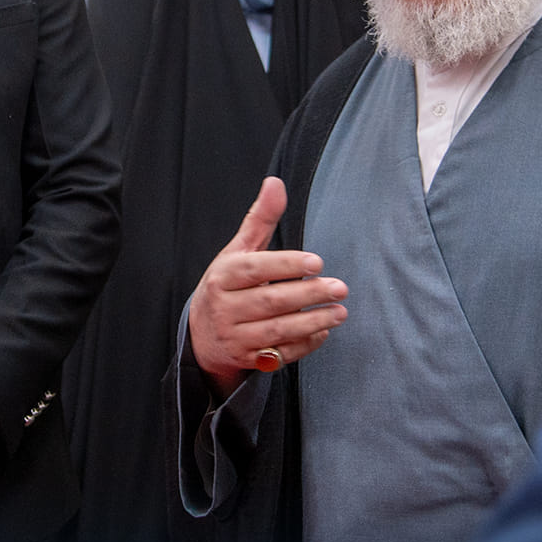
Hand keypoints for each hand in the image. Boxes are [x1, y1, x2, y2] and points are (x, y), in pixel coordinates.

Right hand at [188, 177, 347, 397]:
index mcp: (222, 277)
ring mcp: (235, 336)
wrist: (202, 335)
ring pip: (277, 331)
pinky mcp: (248, 359)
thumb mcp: (238, 252)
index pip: (254, 269)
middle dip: (308, 295)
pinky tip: (324, 332)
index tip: (316, 262)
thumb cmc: (228, 285)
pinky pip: (280, 354)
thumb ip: (259, 219)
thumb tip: (275, 182)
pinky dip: (305, 345)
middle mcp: (224, 308)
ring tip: (340, 311)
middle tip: (340, 287)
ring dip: (312, 322)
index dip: (285, 265)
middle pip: (270, 302)